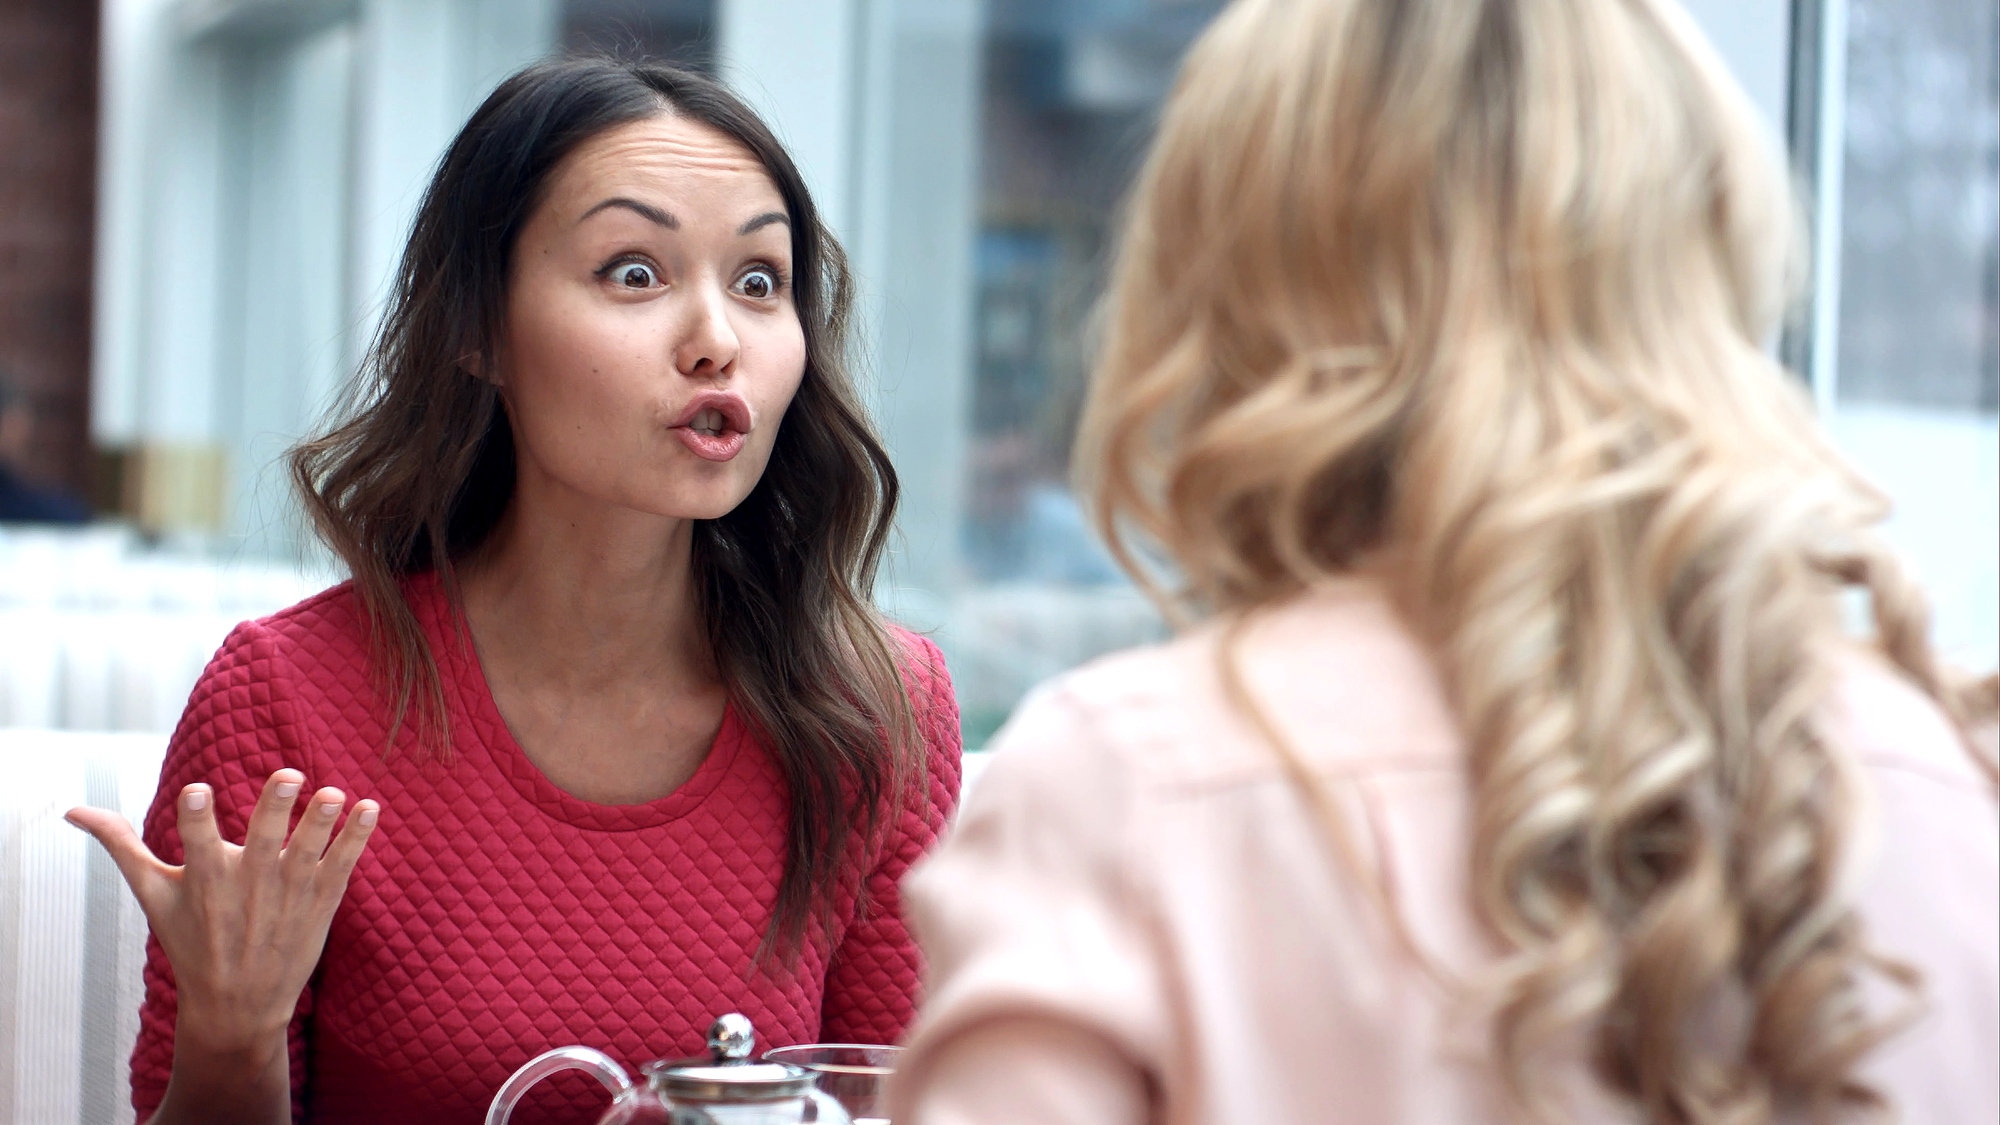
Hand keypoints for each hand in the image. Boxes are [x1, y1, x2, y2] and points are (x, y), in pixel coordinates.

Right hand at [65, 770, 379, 1057]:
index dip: (196, 818)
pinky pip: (343, 866)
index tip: (196, 790)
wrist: (238, 1006)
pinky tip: (372, 807)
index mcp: (205, 880)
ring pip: (309, 852)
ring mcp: (288, 894)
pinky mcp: (321, 903)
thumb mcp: (153, 896)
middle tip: (289, 774)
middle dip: (275, 809)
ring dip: (323, 822)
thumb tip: (74, 809)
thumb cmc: (190, 942)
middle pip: (264, 841)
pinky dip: (358, 840)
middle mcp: (248, 886)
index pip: (197, 842)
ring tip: (336, 793)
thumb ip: (122, 846)